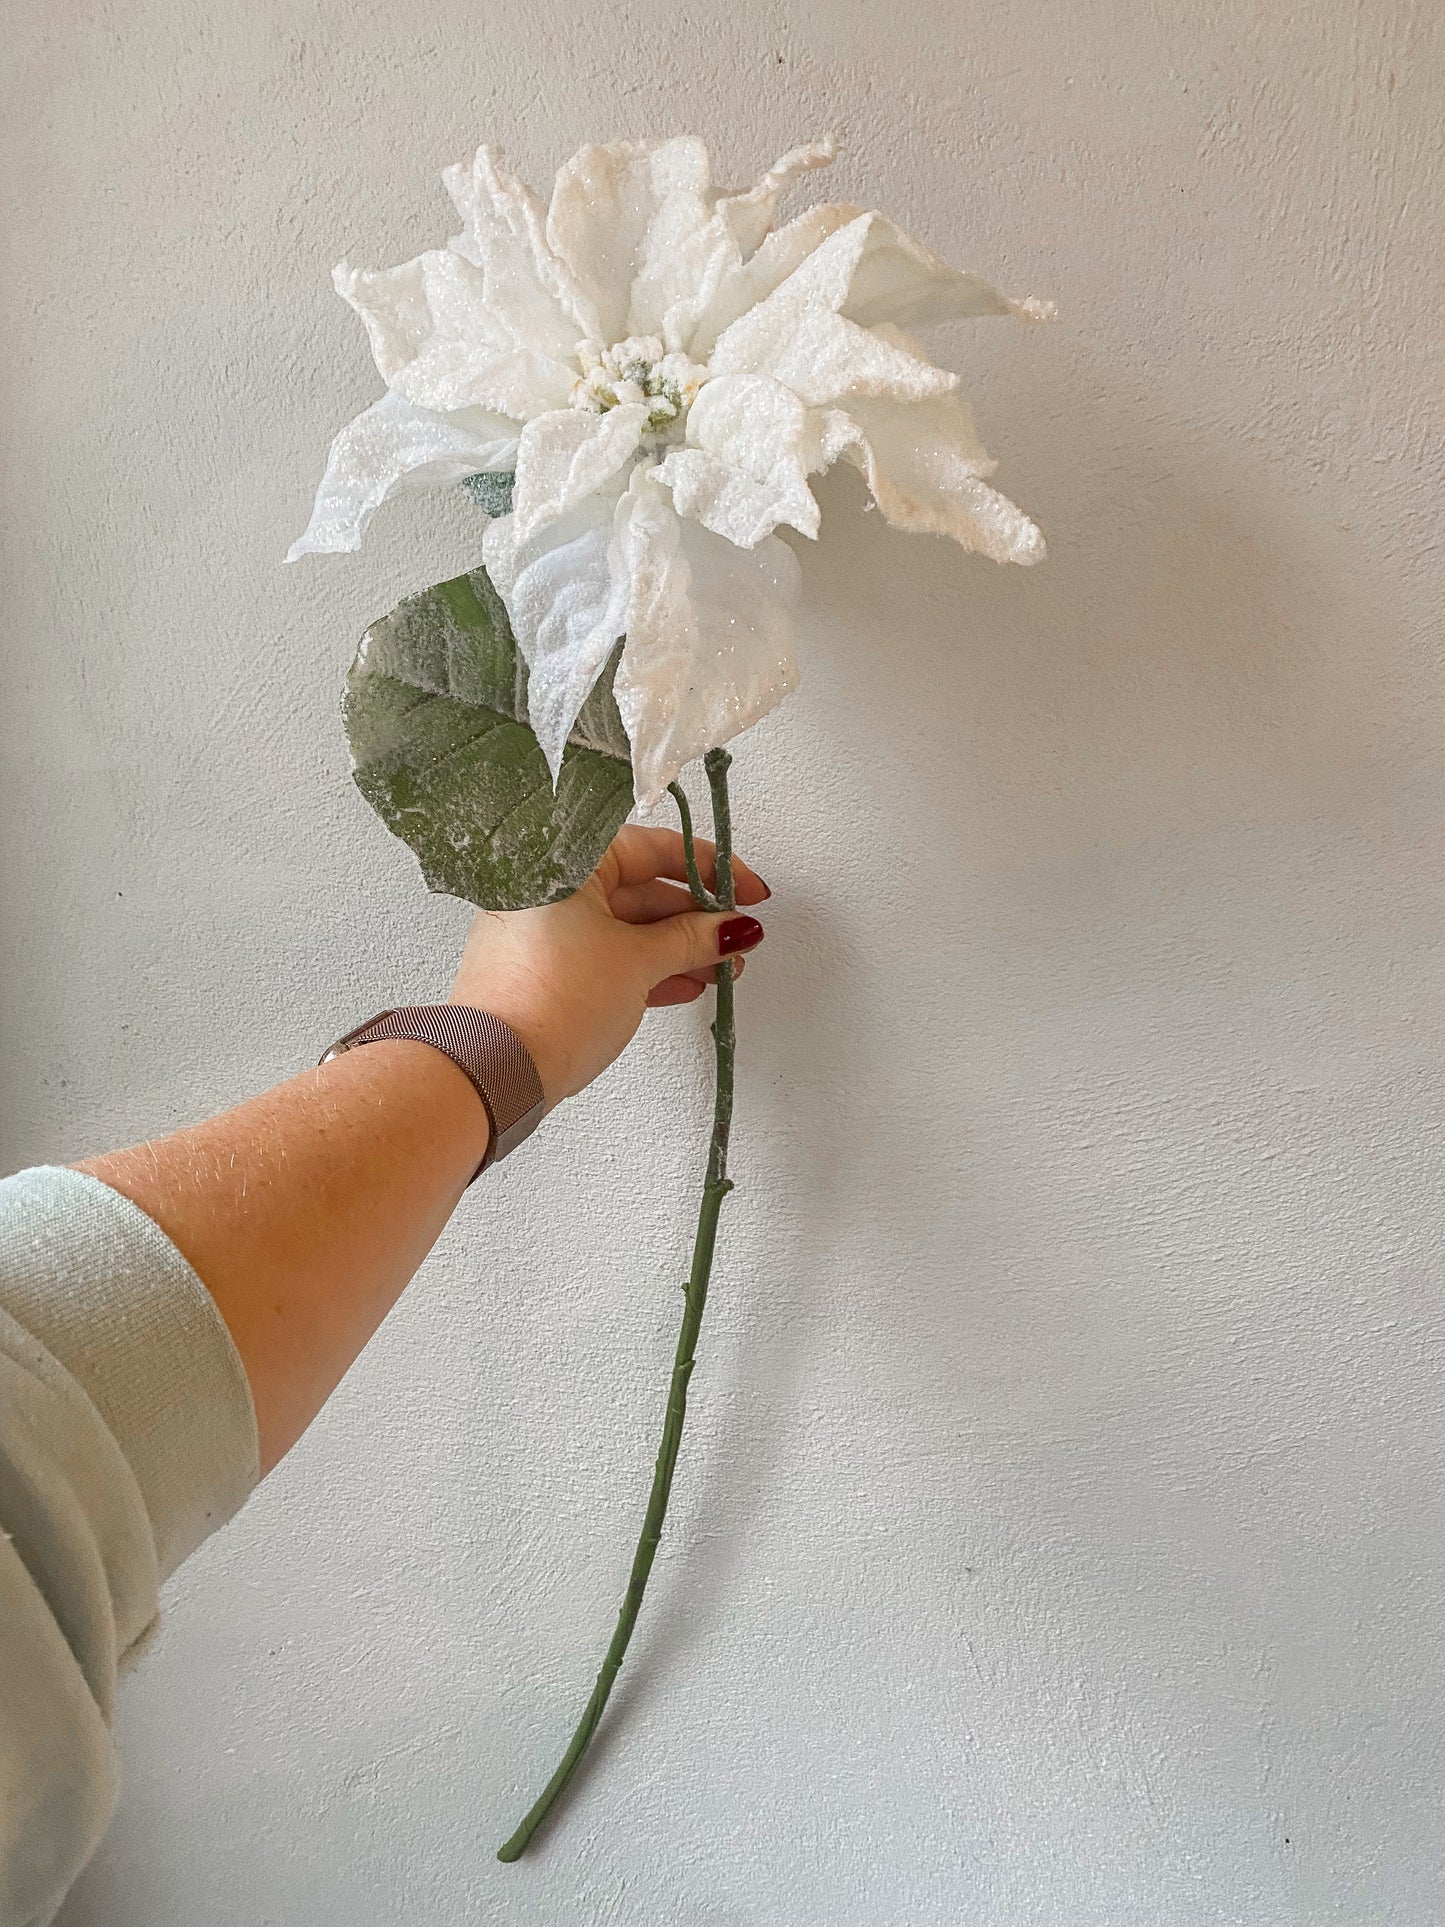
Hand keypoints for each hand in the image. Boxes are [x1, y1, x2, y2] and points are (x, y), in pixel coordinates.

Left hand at [448, 826, 768, 1106]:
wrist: (496, 1069)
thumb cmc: (550, 1001)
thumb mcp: (639, 962)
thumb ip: (692, 939)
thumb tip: (730, 929)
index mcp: (566, 862)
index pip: (652, 848)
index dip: (709, 869)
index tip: (745, 889)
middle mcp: (546, 886)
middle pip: (639, 889)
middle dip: (696, 917)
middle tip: (736, 935)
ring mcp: (540, 929)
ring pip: (624, 927)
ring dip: (676, 948)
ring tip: (720, 968)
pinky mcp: (540, 969)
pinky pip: (603, 955)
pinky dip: (644, 968)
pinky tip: (684, 984)